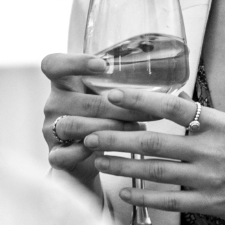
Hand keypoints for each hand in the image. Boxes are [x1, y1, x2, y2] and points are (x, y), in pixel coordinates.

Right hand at [40, 53, 148, 190]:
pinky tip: (107, 152)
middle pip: (80, 101)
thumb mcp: (110, 100)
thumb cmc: (105, 122)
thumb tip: (174, 87)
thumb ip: (126, 89)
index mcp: (64, 83)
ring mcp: (50, 129)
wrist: (88, 162)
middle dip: (118, 107)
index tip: (104, 65)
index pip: (54, 64)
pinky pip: (66, 153)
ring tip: (136, 130)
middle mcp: (54, 103)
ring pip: (74, 125)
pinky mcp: (54, 155)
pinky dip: (88, 152)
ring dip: (109, 128)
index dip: (75, 62)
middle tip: (149, 112)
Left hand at [85, 89, 224, 224]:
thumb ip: (203, 115)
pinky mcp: (210, 203)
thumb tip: (177, 95)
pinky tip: (124, 192)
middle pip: (153, 140)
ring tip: (96, 160)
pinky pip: (170, 200)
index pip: (172, 107)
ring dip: (122, 165)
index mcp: (217, 124)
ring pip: (155, 169)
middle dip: (116, 137)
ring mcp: (209, 178)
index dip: (140, 100)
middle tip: (88, 134)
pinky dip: (145, 196)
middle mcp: (210, 149)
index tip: (112, 95)